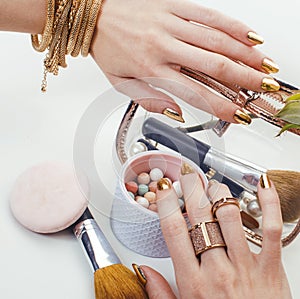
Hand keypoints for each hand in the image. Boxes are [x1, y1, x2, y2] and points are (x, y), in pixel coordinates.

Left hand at [90, 0, 278, 121]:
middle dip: (243, 80)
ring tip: (264, 67)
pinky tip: (249, 36)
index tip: (238, 115)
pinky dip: (232, 26)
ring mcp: (171, 24)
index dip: (220, 106)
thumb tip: (176, 112)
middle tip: (263, 90)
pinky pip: (208, 15)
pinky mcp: (174, 6)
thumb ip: (149, 100)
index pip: (194, 93)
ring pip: (217, 41)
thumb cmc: (108, 49)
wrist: (94, 16)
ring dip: (245, 55)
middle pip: (214, 66)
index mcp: (151, 69)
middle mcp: (165, 47)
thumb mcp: (120, 84)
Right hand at [138, 173, 291, 297]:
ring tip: (212, 186)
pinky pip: (269, 229)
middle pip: (200, 215)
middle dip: (191, 187)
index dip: (166, 204)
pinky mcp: (271, 266)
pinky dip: (267, 204)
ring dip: (219, 193)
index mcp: (193, 281)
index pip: (174, 230)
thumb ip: (161, 293)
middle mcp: (218, 270)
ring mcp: (246, 266)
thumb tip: (144, 271)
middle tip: (187, 175)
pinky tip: (262, 185)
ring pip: (229, 215)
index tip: (164, 189)